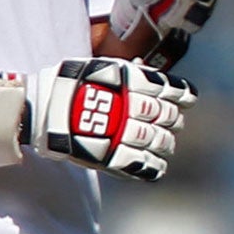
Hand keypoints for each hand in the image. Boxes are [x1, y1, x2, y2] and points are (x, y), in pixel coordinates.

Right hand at [26, 57, 193, 182]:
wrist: (45, 106)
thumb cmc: (74, 82)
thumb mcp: (105, 67)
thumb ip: (129, 70)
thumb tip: (145, 66)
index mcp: (135, 82)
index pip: (171, 90)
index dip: (183, 96)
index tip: (188, 100)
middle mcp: (134, 106)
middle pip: (166, 116)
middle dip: (173, 121)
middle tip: (173, 124)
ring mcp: (124, 132)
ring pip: (158, 141)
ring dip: (166, 143)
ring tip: (166, 145)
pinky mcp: (113, 155)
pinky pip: (141, 164)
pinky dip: (153, 167)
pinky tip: (159, 166)